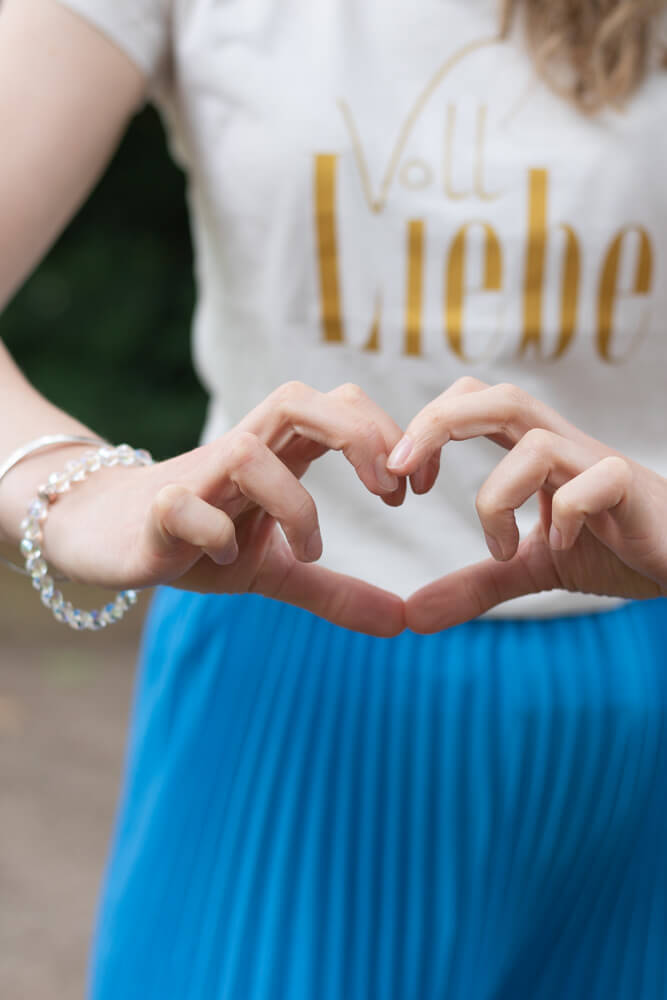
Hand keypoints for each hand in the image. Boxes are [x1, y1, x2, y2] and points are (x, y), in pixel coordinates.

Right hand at [42, 382, 406, 635]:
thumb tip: (403, 624)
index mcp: (277, 454)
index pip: (340, 407)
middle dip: (356, 437)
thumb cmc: (196, 542)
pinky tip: (227, 557)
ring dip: (293, 502)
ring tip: (310, 551)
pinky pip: (184, 506)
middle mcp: (241, 454)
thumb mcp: (274, 568)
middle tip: (390, 494)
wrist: (107, 539)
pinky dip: (214, 531)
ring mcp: (197, 478)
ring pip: (248, 451)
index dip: (387, 433)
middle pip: (300, 401)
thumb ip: (335, 590)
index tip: (417, 489)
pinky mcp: (156, 511)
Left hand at [386, 377, 666, 632]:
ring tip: (498, 549)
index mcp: (536, 453)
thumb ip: (476, 584)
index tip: (402, 479)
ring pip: (537, 442)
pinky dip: (565, 512)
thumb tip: (411, 616)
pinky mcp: (633, 492)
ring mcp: (600, 466)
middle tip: (402, 473)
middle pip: (499, 398)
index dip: (428, 426)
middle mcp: (565, 448)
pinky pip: (596, 481)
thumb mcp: (532, 568)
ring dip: (497, 495)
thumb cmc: (615, 549)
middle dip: (439, 423)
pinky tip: (559, 547)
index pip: (476, 402)